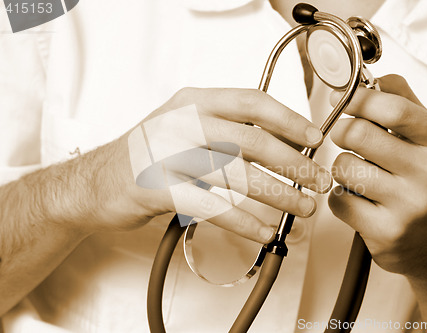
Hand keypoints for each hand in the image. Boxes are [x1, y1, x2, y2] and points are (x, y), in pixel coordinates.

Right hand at [82, 88, 331, 242]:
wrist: (94, 182)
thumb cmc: (148, 155)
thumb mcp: (185, 127)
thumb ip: (227, 130)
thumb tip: (283, 143)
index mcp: (195, 102)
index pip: (253, 103)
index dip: (290, 120)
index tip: (315, 139)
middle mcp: (183, 123)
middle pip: (254, 141)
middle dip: (294, 164)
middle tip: (318, 182)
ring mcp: (168, 155)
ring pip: (238, 175)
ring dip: (278, 195)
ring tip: (301, 209)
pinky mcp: (158, 189)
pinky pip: (212, 207)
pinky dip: (244, 222)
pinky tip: (263, 232)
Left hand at [328, 75, 426, 276]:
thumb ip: (403, 104)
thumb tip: (369, 79)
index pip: (393, 109)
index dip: (358, 98)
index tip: (340, 97)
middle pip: (358, 134)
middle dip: (341, 132)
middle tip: (346, 138)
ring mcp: (409, 205)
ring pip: (343, 167)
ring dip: (342, 169)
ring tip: (360, 176)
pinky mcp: (386, 232)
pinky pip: (338, 200)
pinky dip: (341, 197)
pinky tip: (360, 201)